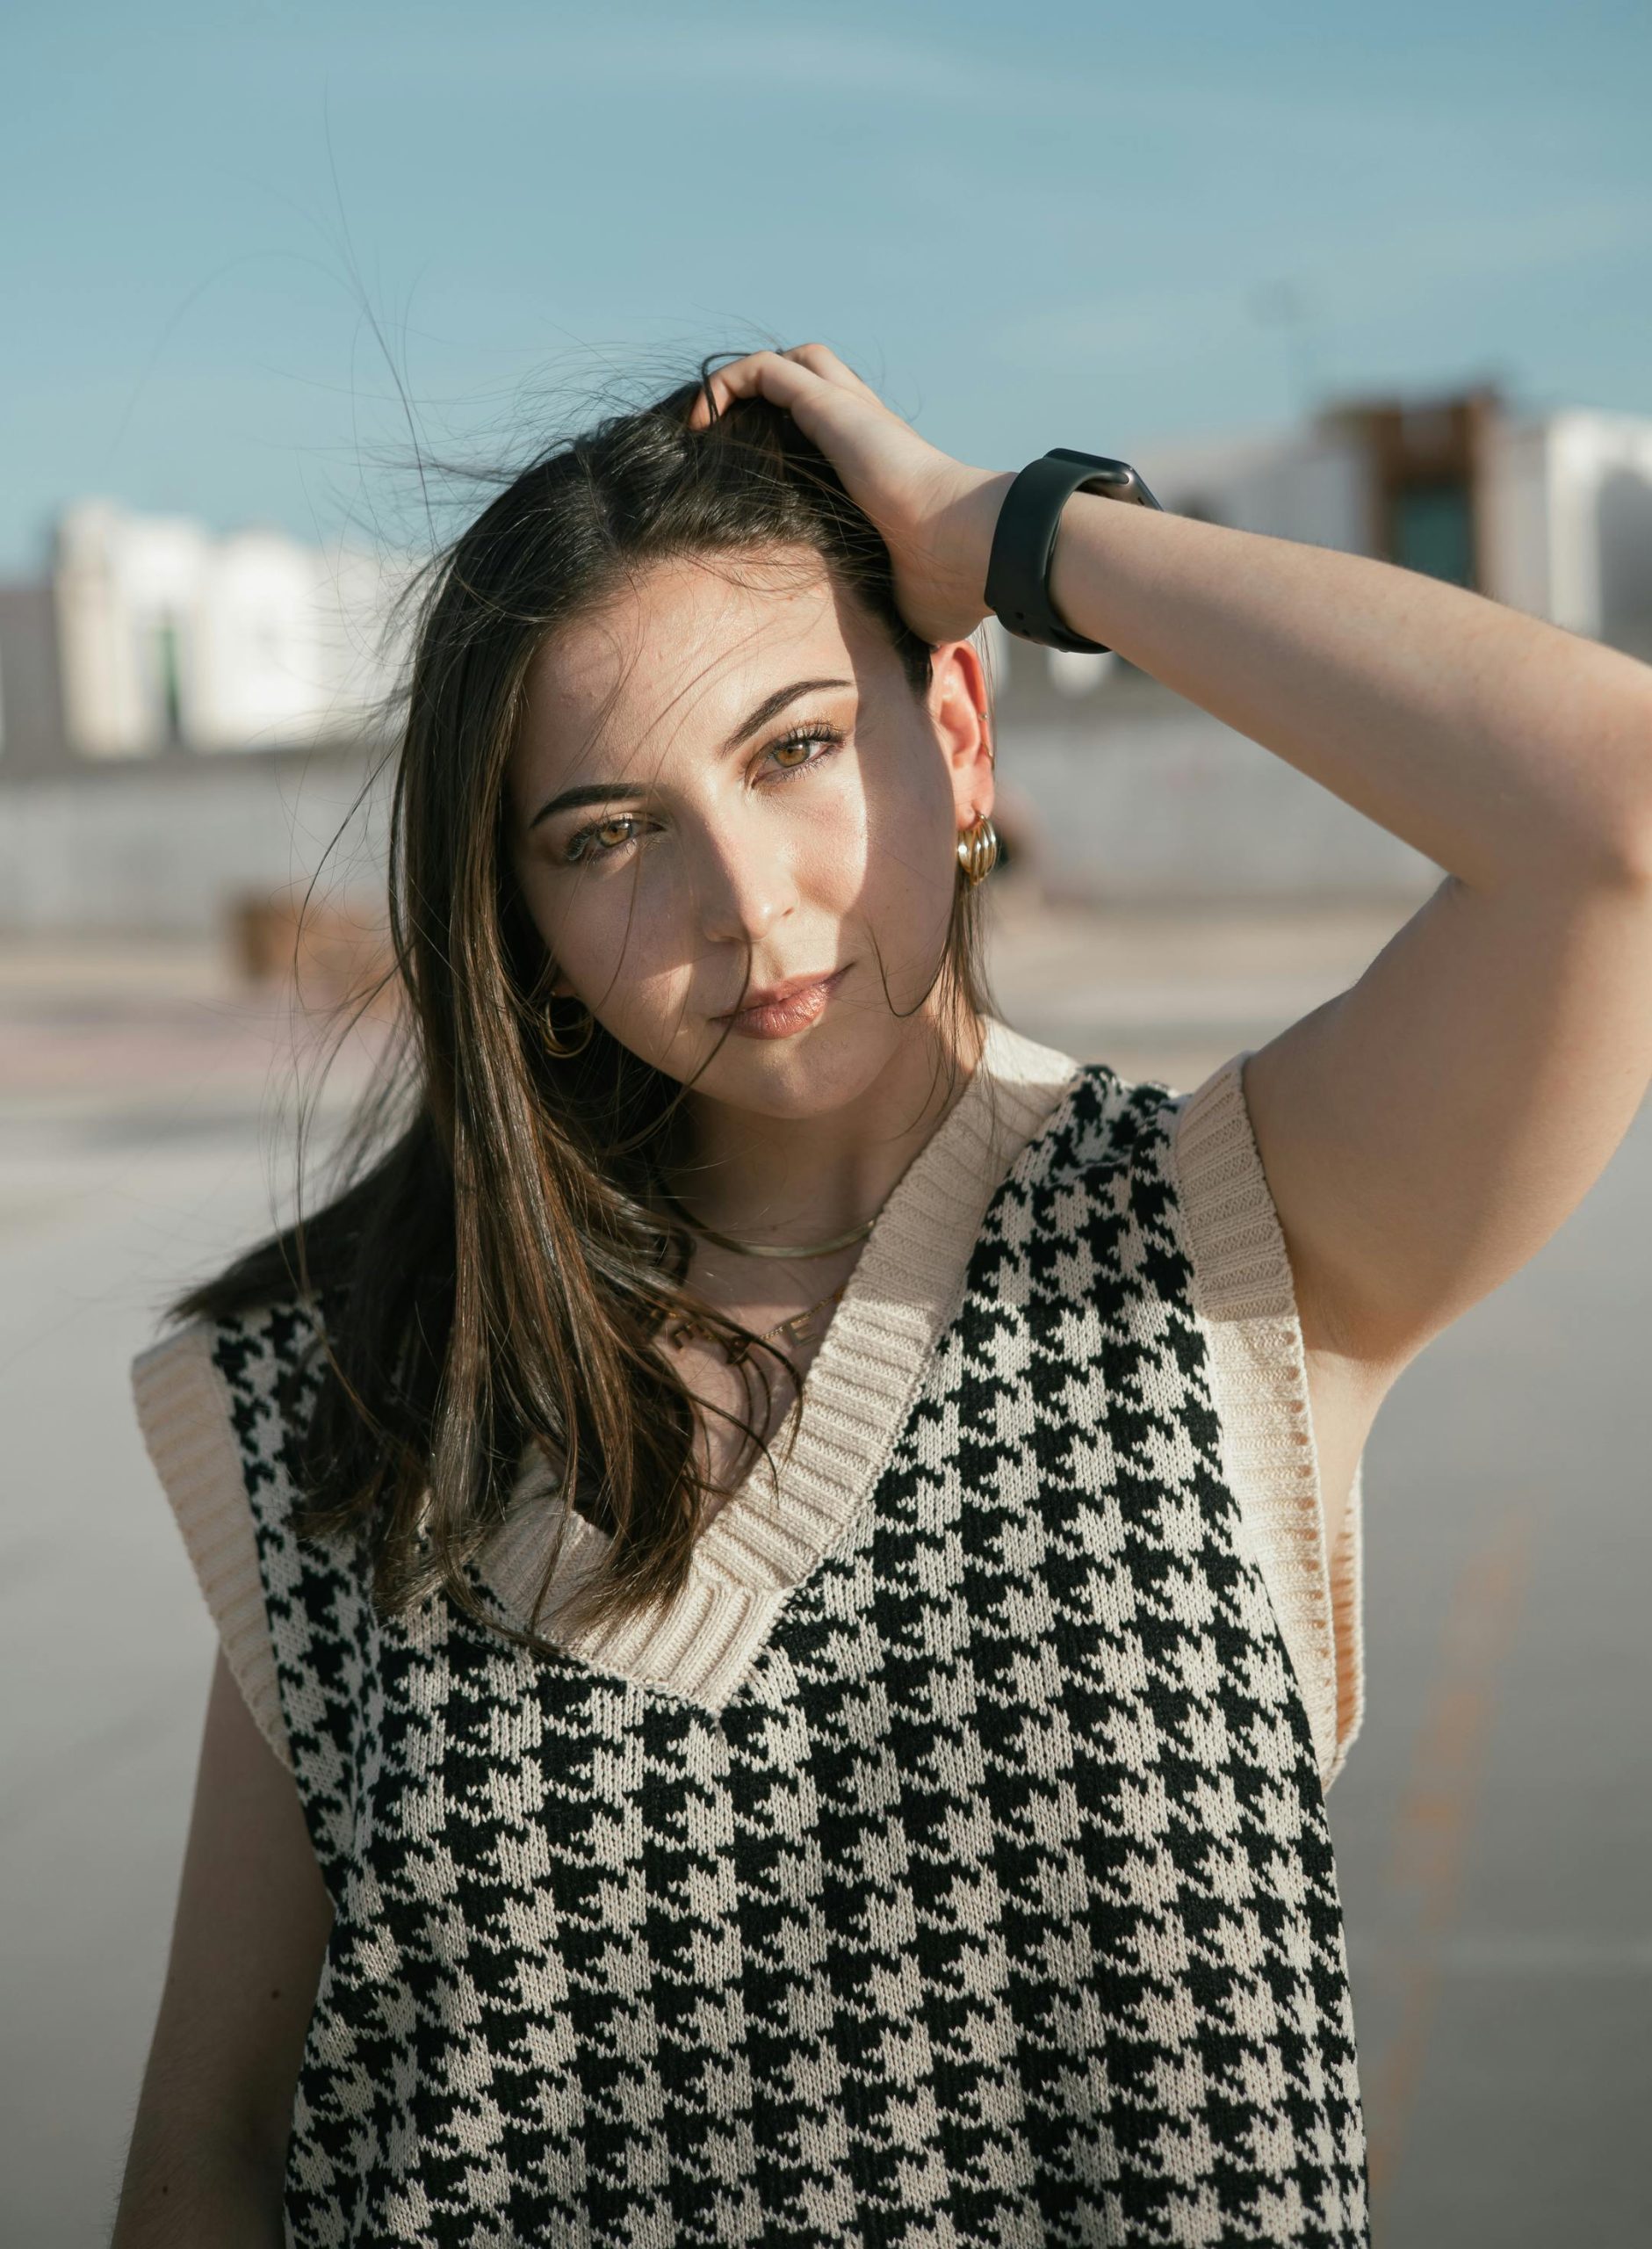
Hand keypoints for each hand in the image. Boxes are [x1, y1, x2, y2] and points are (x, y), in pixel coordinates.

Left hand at [688, 344, 1012, 645]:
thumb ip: (894, 615)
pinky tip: (700, 421)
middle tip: (738, 435)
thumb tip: (901, 669)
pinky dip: (728, 384)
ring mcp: (852, 414)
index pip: (847, 431)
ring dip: (751, 382)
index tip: (768, 477)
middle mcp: (871, 431)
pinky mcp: (832, 408)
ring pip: (797, 362)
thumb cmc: (951, 584)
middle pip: (823, 378)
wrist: (971, 550)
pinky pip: (765, 372)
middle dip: (778, 395)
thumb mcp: (912, 603)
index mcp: (888, 470)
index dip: (807, 439)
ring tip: (711, 422)